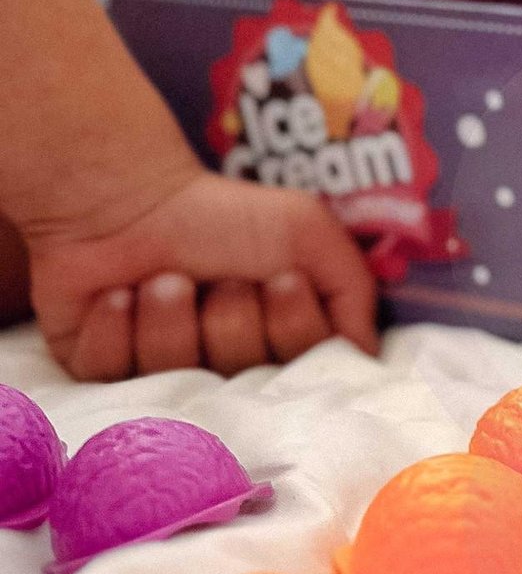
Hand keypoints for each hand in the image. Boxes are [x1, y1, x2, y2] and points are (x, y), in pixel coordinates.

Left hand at [27, 166, 378, 380]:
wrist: (128, 196)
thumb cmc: (225, 216)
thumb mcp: (312, 233)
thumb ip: (356, 291)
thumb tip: (365, 356)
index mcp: (280, 346)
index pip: (303, 370)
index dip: (292, 325)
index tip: (280, 278)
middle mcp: (228, 370)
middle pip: (243, 375)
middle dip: (232, 315)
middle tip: (219, 276)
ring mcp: (165, 376)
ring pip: (180, 372)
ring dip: (173, 313)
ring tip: (163, 279)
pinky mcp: (104, 373)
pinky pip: (116, 372)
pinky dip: (119, 324)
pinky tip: (121, 294)